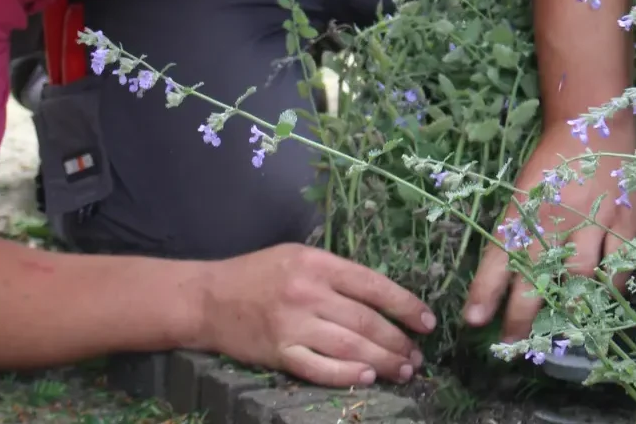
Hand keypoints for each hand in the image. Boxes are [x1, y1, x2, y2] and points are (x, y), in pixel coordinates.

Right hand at [200, 243, 435, 386]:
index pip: (373, 285)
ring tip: (403, 370)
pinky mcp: (279, 352)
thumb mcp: (297, 256)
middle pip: (366, 322)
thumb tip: (381, 299)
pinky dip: (347, 376)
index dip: (405, 305)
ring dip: (383, 362)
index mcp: (316, 264)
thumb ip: (335, 273)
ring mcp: (293, 325)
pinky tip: (367, 378)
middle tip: (417, 355)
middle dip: (399, 341)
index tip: (428, 322)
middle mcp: (308, 293)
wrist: (208, 298)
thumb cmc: (257, 273)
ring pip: (350, 348)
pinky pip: (321, 369)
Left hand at [462, 121, 635, 342]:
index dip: (485, 291)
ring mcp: (590, 223)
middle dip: (522, 316)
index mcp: (522, 210)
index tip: (472, 320)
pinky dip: (611, 289)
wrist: (591, 127)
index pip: (498, 257)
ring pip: (577, 278)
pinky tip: (605, 305)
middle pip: (535, 278)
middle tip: (512, 343)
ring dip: (569, 311)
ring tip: (562, 335)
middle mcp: (552, 220)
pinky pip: (618, 267)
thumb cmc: (552, 164)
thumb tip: (505, 275)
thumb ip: (517, 230)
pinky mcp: (623, 223)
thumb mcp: (524, 192)